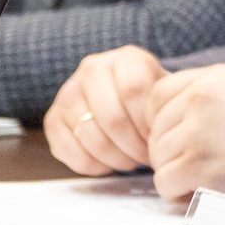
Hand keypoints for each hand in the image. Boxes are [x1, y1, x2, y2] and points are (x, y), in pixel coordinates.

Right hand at [47, 46, 168, 173]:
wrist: (123, 97)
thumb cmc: (150, 101)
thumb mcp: (164, 93)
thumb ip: (167, 106)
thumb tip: (171, 133)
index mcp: (126, 59)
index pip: (134, 91)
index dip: (148, 123)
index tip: (159, 137)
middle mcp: (92, 69)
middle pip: (113, 119)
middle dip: (134, 147)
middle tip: (147, 156)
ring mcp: (68, 93)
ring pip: (91, 138)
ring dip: (116, 159)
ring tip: (131, 159)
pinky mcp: (53, 119)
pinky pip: (72, 152)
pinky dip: (94, 165)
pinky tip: (109, 162)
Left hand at [143, 64, 224, 204]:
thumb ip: (204, 94)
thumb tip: (161, 114)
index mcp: (211, 78)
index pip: (157, 96)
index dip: (162, 121)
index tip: (181, 137)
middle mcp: (200, 98)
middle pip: (154, 130)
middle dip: (171, 150)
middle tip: (203, 161)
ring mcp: (196, 131)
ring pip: (157, 158)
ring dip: (178, 172)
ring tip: (211, 173)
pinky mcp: (197, 164)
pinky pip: (164, 182)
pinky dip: (180, 192)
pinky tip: (205, 188)